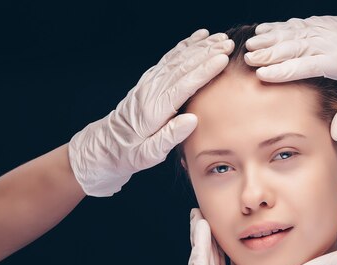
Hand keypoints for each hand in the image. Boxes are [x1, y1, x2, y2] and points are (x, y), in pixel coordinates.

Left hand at [69, 29, 233, 195]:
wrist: (107, 146)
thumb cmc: (130, 154)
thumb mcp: (148, 155)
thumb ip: (169, 137)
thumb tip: (192, 119)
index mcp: (153, 110)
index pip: (183, 85)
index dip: (204, 71)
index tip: (222, 59)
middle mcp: (151, 91)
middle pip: (182, 66)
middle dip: (207, 53)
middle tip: (229, 44)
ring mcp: (150, 83)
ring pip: (178, 59)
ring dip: (200, 47)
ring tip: (221, 38)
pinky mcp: (150, 81)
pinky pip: (170, 58)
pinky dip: (186, 46)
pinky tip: (199, 38)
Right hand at [141, 209, 249, 264]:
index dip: (219, 255)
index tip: (218, 242)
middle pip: (209, 257)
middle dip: (207, 238)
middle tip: (203, 219)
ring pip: (203, 252)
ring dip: (201, 233)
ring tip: (198, 214)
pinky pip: (200, 256)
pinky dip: (200, 239)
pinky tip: (200, 224)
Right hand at [244, 16, 336, 140]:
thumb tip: (336, 136)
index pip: (307, 66)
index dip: (283, 70)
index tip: (261, 74)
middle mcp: (334, 42)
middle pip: (296, 46)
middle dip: (270, 53)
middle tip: (247, 59)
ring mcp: (329, 29)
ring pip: (294, 32)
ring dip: (270, 38)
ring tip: (249, 45)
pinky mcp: (326, 22)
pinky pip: (299, 24)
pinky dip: (279, 28)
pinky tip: (263, 31)